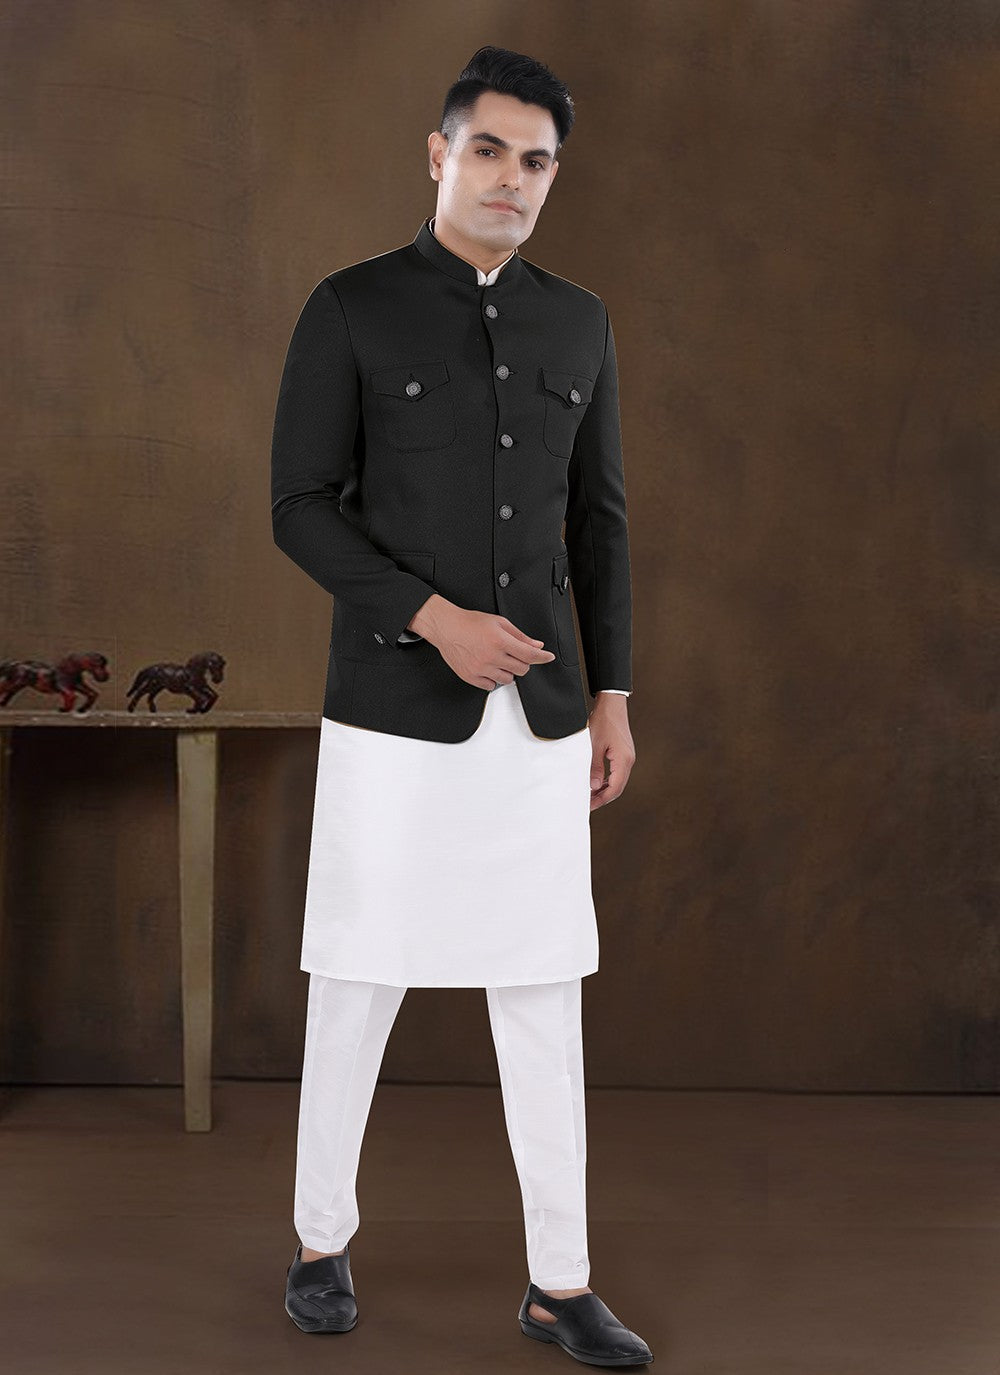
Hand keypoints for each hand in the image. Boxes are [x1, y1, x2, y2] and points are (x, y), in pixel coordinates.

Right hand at [410, 595, 554, 689]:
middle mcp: (491, 656)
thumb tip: (536, 645)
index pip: (529, 654)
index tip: (548, 657)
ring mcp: (481, 669)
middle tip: (514, 655)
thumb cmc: (470, 623)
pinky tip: (488, 667)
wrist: (446, 628)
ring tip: (498, 660)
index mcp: (500, 641)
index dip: (543, 657)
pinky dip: (493, 679)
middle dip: (522, 662)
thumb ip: (520, 636)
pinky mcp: (471, 677)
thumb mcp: (499, 623)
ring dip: (508, 672)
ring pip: (508, 680)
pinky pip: (491, 686)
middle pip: (522, 669)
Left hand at [588, 694, 634, 809]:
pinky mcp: (624, 753)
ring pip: (617, 781)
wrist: (612, 704)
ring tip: (589, 796)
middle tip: (587, 804)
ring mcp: (627, 757)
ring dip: (604, 789)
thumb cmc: (603, 721)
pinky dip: (607, 780)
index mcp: (623, 760)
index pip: (614, 788)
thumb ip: (594, 767)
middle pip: (617, 787)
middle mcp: (628, 760)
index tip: (588, 806)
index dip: (601, 800)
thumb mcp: (594, 745)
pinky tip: (596, 783)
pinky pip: (617, 772)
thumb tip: (592, 787)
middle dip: (602, 797)